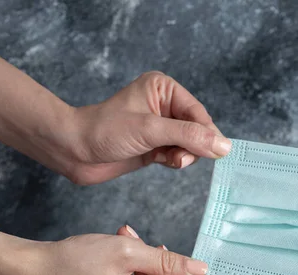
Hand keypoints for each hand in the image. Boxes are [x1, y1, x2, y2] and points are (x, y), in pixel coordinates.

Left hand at [58, 71, 231, 184]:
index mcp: (164, 89)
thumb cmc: (105, 131)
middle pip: (197, 129)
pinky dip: (176, 160)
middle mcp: (165, 105)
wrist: (74, 151)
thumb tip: (224, 146)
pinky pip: (179, 153)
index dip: (208, 133)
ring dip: (185, 155)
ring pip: (190, 143)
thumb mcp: (151, 131)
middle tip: (183, 157)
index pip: (198, 112)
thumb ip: (189, 137)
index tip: (219, 152)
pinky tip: (165, 162)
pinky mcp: (155, 144)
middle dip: (194, 145)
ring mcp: (160, 126)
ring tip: (172, 160)